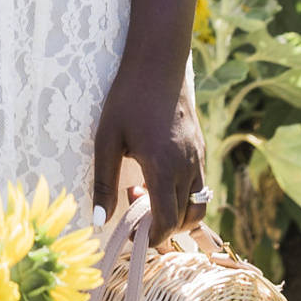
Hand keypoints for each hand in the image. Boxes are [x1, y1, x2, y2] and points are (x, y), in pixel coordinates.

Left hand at [91, 68, 207, 247]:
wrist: (158, 63)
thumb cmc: (128, 99)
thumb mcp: (107, 140)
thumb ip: (104, 183)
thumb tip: (99, 222)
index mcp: (163, 168)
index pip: (167, 221)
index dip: (152, 237)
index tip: (132, 235)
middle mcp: (187, 167)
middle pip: (185, 218)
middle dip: (161, 226)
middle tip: (133, 209)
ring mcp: (198, 157)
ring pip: (198, 204)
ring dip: (175, 212)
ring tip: (144, 192)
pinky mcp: (200, 148)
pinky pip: (199, 185)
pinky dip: (182, 194)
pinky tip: (155, 174)